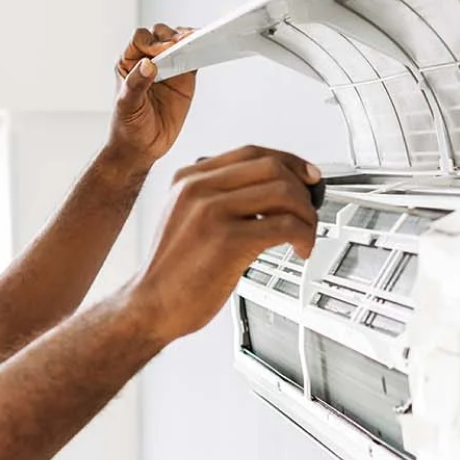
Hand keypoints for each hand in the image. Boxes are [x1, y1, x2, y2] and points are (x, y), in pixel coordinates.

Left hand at [107, 23, 196, 170]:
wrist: (142, 148)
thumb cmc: (128, 127)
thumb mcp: (127, 106)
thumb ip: (135, 85)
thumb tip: (147, 64)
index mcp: (129, 63)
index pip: (140, 39)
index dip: (151, 41)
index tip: (160, 52)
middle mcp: (148, 60)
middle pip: (160, 35)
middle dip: (170, 37)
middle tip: (178, 46)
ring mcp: (167, 67)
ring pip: (178, 42)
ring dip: (186, 39)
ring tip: (193, 43)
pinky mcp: (184, 78)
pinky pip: (193, 58)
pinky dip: (199, 52)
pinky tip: (204, 50)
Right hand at [126, 146, 322, 342]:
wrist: (150, 307)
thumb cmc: (173, 274)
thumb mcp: (186, 220)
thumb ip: (217, 200)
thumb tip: (270, 194)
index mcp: (187, 179)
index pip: (250, 153)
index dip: (289, 161)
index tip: (307, 177)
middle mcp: (197, 189)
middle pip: (271, 167)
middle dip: (302, 189)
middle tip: (310, 212)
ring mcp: (211, 212)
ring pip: (283, 192)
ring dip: (306, 214)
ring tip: (305, 236)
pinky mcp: (227, 240)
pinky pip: (284, 225)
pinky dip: (304, 236)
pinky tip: (300, 249)